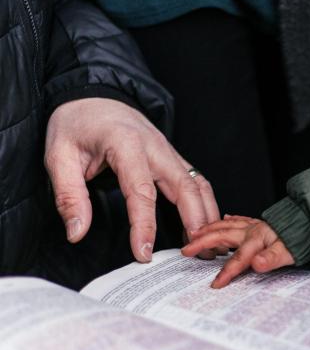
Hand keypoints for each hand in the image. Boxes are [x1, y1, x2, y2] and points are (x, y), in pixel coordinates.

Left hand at [45, 98, 219, 262]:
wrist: (95, 96)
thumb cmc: (77, 124)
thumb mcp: (59, 156)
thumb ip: (69, 196)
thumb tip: (77, 232)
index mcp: (126, 144)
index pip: (141, 191)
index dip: (144, 226)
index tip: (143, 254)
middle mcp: (156, 147)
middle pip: (186, 188)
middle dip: (196, 222)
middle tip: (198, 254)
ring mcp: (169, 152)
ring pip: (199, 185)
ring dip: (208, 215)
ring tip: (210, 245)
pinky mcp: (174, 158)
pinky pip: (198, 182)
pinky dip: (206, 205)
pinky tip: (206, 226)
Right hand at [182, 215, 294, 287]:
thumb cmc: (302, 239)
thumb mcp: (291, 252)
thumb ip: (272, 258)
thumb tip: (257, 264)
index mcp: (258, 238)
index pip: (239, 258)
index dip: (227, 272)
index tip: (215, 284)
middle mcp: (253, 230)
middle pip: (223, 235)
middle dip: (203, 243)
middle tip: (187, 250)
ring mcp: (255, 225)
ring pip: (226, 225)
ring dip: (209, 229)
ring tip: (195, 233)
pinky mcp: (259, 223)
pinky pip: (239, 219)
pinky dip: (229, 220)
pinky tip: (224, 219)